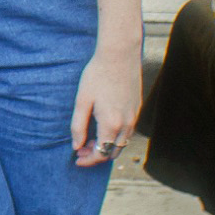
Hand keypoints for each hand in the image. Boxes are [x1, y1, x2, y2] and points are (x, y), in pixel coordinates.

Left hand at [70, 44, 139, 167]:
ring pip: (122, 143)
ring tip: (90, 139)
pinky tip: (103, 127)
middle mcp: (126, 124)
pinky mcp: (137, 108)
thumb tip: (77, 146)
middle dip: (97, 155)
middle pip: (113, 152)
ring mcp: (134, 116)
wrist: (119, 55)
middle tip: (81, 149)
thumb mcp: (82, 101)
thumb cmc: (97, 75)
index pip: (101, 154)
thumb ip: (78, 126)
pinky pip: (128, 131)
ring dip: (107, 146)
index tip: (76, 159)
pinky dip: (116, 136)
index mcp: (111, 124)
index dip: (88, 160)